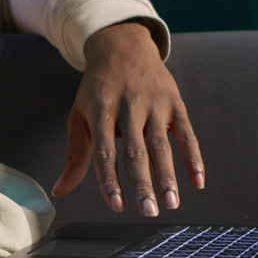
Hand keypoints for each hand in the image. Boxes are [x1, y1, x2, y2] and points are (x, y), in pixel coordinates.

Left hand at [52, 22, 204, 216]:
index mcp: (101, 109)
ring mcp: (154, 102)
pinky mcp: (174, 101)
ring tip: (171, 204)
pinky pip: (187, 133)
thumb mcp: (80, 115)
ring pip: (162, 144)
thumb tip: (60, 190)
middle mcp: (128, 105)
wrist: (122, 45)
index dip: (110, 180)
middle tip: (149, 212)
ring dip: (168, 175)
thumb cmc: (98, 89)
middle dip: (143, 183)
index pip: (105, 151)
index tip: (116, 206)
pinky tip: (197, 181)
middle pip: (136, 150)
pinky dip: (193, 157)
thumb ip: (76, 155)